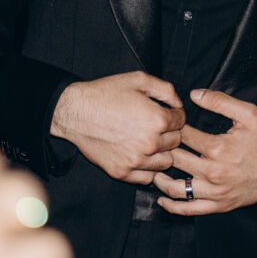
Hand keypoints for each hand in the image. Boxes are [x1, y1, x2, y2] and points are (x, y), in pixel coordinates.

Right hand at [50, 71, 185, 182]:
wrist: (75, 112)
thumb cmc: (105, 94)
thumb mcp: (138, 80)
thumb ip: (166, 90)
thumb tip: (179, 104)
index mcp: (157, 120)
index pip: (181, 121)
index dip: (175, 115)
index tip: (166, 114)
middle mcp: (149, 143)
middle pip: (176, 142)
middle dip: (169, 132)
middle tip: (156, 126)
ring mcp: (135, 160)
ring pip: (166, 162)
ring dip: (161, 152)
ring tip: (149, 142)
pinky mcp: (122, 172)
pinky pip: (147, 177)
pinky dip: (148, 168)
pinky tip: (140, 156)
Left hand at [152, 89, 256, 215]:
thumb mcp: (248, 113)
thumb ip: (219, 101)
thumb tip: (194, 94)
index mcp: (217, 148)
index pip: (183, 135)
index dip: (172, 127)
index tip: (169, 123)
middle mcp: (213, 172)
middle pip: (175, 159)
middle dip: (163, 150)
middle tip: (155, 143)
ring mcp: (215, 191)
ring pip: (176, 187)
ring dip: (160, 178)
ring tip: (152, 169)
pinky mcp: (219, 205)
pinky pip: (190, 209)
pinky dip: (173, 206)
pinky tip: (162, 198)